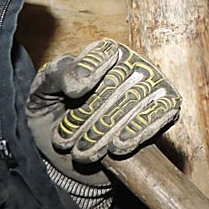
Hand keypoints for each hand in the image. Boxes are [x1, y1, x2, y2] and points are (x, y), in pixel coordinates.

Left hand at [27, 39, 181, 166]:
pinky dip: (138, 131)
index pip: (104, 52)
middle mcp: (132, 63)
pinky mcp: (167, 105)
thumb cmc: (55, 116)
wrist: (73, 156)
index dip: (89, 70)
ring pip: (134, 101)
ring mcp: (152, 84)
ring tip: (83, 152)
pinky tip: (117, 146)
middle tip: (66, 141)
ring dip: (105, 131)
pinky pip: (160, 112)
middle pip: (114, 83)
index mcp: (103, 53)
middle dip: (87, 116)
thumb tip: (81, 82)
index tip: (71, 95)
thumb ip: (56, 76)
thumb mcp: (41, 94)